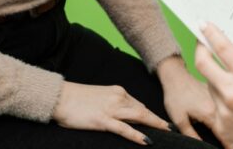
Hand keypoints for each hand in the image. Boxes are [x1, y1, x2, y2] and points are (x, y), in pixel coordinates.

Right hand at [51, 81, 168, 144]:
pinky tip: (147, 141)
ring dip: (155, 125)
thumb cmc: (77, 99)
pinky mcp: (103, 120)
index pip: (139, 104)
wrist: (60, 97)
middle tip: (172, 128)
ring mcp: (111, 109)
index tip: (161, 122)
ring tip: (167, 132)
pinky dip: (137, 135)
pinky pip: (124, 129)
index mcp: (118, 92)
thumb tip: (122, 114)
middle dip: (158, 120)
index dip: (151, 115)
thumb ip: (112, 103)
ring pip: (139, 117)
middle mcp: (118, 97)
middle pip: (143, 110)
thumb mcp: (100, 97)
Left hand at [156, 55, 232, 148]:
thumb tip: (199, 145)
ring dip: (231, 124)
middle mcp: (217, 105)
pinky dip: (227, 113)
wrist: (176, 74)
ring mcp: (218, 99)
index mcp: (209, 113)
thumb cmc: (175, 95)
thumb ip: (191, 134)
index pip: (224, 134)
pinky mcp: (216, 94)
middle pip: (228, 125)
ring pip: (228, 115)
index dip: (230, 145)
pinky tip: (227, 117)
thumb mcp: (179, 119)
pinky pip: (224, 107)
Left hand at [195, 23, 232, 148]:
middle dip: (200, 51)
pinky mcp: (222, 127)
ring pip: (210, 86)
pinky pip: (216, 106)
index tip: (203, 25)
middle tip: (202, 45)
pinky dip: (223, 102)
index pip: (222, 48)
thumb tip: (229, 56)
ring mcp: (225, 111)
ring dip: (217, 80)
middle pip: (202, 65)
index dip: (210, 33)